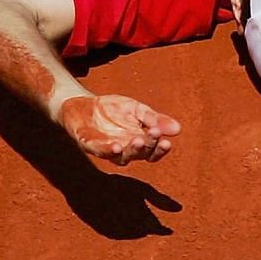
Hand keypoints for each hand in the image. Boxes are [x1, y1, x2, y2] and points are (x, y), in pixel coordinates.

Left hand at [57, 93, 180, 164]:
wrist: (82, 103)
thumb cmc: (111, 110)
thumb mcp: (137, 110)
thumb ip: (154, 118)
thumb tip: (178, 129)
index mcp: (137, 142)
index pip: (152, 151)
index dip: (159, 148)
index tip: (167, 141)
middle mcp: (123, 150)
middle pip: (138, 154)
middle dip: (147, 146)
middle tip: (154, 134)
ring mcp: (105, 148)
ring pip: (120, 156)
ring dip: (129, 150)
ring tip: (137, 141)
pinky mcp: (88, 143)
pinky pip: (97, 149)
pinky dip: (106, 149)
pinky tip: (114, 145)